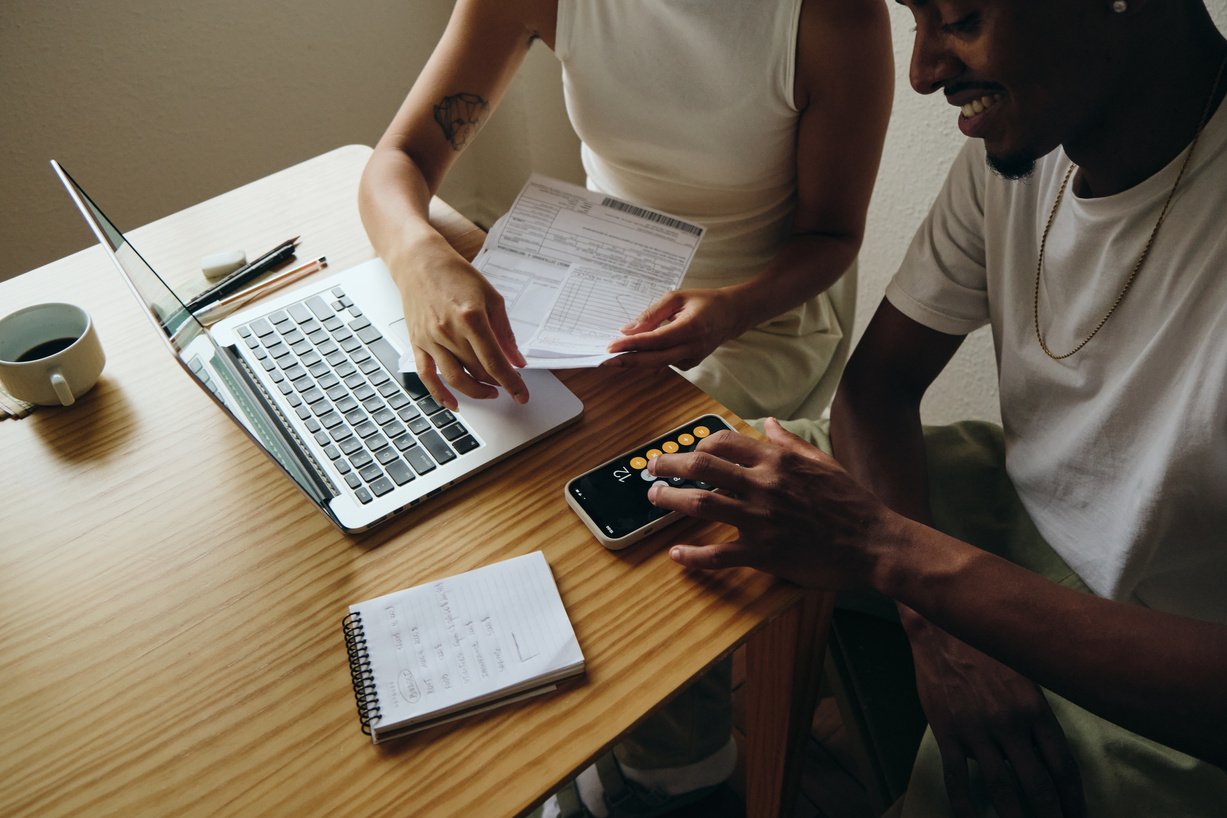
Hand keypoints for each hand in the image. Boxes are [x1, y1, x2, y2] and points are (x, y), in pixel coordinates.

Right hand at [394, 241, 527, 410]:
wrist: (419, 261)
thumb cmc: (455, 275)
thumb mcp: (491, 297)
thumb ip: (505, 332)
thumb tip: (517, 360)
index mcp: (472, 318)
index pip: (495, 362)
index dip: (511, 383)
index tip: (522, 395)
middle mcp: (449, 331)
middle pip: (478, 371)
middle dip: (497, 383)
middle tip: (509, 385)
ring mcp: (431, 339)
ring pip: (455, 378)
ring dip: (475, 391)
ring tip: (489, 392)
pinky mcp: (417, 343)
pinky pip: (427, 375)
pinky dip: (439, 394)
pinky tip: (453, 404)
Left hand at [604, 287, 745, 370]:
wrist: (731, 315)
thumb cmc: (704, 302)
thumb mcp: (677, 297)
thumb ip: (652, 314)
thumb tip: (628, 330)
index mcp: (691, 328)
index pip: (656, 340)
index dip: (633, 345)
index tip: (612, 347)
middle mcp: (693, 347)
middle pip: (655, 359)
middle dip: (628, 361)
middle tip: (605, 360)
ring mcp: (692, 359)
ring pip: (658, 363)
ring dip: (636, 359)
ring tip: (615, 355)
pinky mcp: (690, 364)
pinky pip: (664, 362)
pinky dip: (650, 357)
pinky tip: (638, 352)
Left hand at [646, 418, 894, 589]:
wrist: (873, 543)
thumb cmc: (850, 503)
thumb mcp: (822, 462)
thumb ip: (789, 443)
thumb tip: (769, 424)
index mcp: (776, 461)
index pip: (723, 442)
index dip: (697, 444)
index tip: (686, 451)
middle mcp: (763, 485)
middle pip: (702, 466)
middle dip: (670, 464)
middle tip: (653, 468)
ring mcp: (760, 518)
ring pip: (701, 503)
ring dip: (670, 499)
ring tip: (654, 498)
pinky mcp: (762, 552)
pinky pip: (718, 553)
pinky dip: (693, 555)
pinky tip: (677, 554)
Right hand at [905, 618, 1084, 817]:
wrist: (944, 630)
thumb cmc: (988, 652)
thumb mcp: (1025, 679)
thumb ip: (1035, 719)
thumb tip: (1044, 758)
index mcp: (1036, 710)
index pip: (1063, 766)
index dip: (1074, 798)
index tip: (1078, 816)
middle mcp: (1011, 724)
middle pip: (1038, 784)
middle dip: (1050, 815)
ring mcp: (978, 729)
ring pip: (1002, 788)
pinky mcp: (947, 731)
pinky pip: (957, 777)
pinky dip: (965, 806)